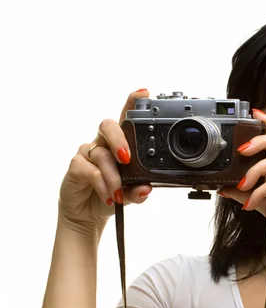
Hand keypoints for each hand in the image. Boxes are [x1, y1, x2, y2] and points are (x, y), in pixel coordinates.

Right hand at [58, 89, 152, 231]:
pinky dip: (101, 184)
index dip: (132, 103)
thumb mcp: (130, 194)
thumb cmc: (112, 194)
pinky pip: (89, 170)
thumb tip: (146, 189)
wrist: (88, 214)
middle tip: (127, 158)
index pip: (126, 119)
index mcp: (120, 144)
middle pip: (108, 126)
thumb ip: (139, 191)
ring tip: (119, 194)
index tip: (143, 93)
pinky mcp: (76, 166)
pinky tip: (108, 197)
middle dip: (119, 139)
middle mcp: (104, 143)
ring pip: (101, 155)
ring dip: (113, 177)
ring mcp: (88, 153)